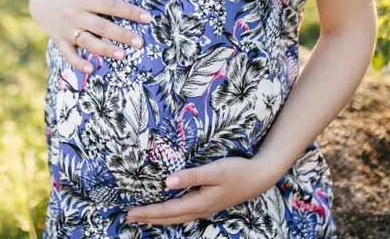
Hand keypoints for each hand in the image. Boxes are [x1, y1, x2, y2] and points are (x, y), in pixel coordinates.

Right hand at [29, 0, 150, 72]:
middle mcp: (75, 15)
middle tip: (140, 42)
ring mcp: (67, 30)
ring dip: (105, 50)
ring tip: (123, 55)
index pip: (110, 5)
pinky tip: (91, 69)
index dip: (129, 11)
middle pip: (102, 26)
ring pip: (88, 42)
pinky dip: (78, 63)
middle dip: (122, 35)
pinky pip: (68, 54)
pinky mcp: (60, 40)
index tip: (147, 17)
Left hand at [124, 157, 281, 225]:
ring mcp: (206, 209)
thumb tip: (166, 182)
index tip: (131, 213)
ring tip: (144, 218)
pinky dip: (172, 216)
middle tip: (130, 219)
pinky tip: (169, 213)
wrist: (260, 177)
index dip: (148, 212)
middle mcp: (200, 209)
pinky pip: (185, 214)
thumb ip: (190, 176)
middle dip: (150, 218)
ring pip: (177, 218)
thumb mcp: (214, 171)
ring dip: (160, 219)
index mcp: (199, 202)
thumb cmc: (237, 171)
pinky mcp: (210, 205)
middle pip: (170, 218)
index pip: (167, 210)